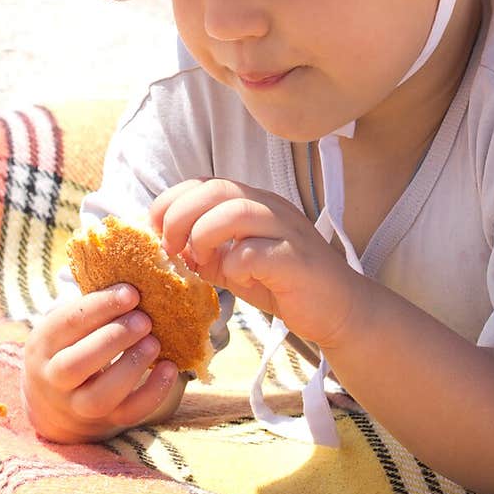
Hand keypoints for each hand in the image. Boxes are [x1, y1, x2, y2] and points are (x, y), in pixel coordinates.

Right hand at [22, 282, 185, 442]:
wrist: (54, 405)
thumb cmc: (69, 347)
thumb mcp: (64, 326)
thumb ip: (90, 305)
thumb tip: (134, 271)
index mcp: (42, 345)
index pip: (66, 324)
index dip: (100, 306)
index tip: (131, 293)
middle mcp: (54, 379)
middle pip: (76, 364)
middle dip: (114, 338)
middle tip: (144, 320)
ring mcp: (78, 406)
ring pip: (101, 395)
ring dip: (132, 366)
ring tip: (154, 342)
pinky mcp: (105, 422)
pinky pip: (129, 414)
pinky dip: (153, 392)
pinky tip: (171, 367)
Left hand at [150, 178, 360, 347]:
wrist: (338, 310)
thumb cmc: (285, 285)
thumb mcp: (236, 264)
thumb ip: (207, 252)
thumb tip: (167, 250)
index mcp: (255, 203)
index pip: (206, 183)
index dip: (172, 201)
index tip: (155, 230)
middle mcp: (271, 208)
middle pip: (217, 189)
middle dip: (180, 215)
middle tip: (170, 248)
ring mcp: (286, 231)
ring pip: (235, 211)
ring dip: (204, 236)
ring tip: (200, 262)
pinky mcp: (296, 260)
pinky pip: (254, 251)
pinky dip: (233, 264)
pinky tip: (234, 280)